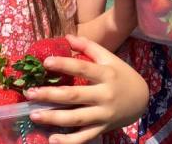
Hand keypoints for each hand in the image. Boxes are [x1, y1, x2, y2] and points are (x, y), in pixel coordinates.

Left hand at [26, 34, 147, 143]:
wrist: (142, 100)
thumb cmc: (121, 74)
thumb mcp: (109, 58)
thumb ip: (88, 46)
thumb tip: (66, 37)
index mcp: (105, 74)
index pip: (82, 67)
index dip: (64, 64)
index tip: (45, 62)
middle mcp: (104, 95)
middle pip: (74, 95)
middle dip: (50, 95)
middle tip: (30, 93)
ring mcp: (103, 114)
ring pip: (76, 118)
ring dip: (53, 117)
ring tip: (34, 114)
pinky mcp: (102, 129)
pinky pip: (84, 137)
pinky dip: (68, 141)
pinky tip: (52, 139)